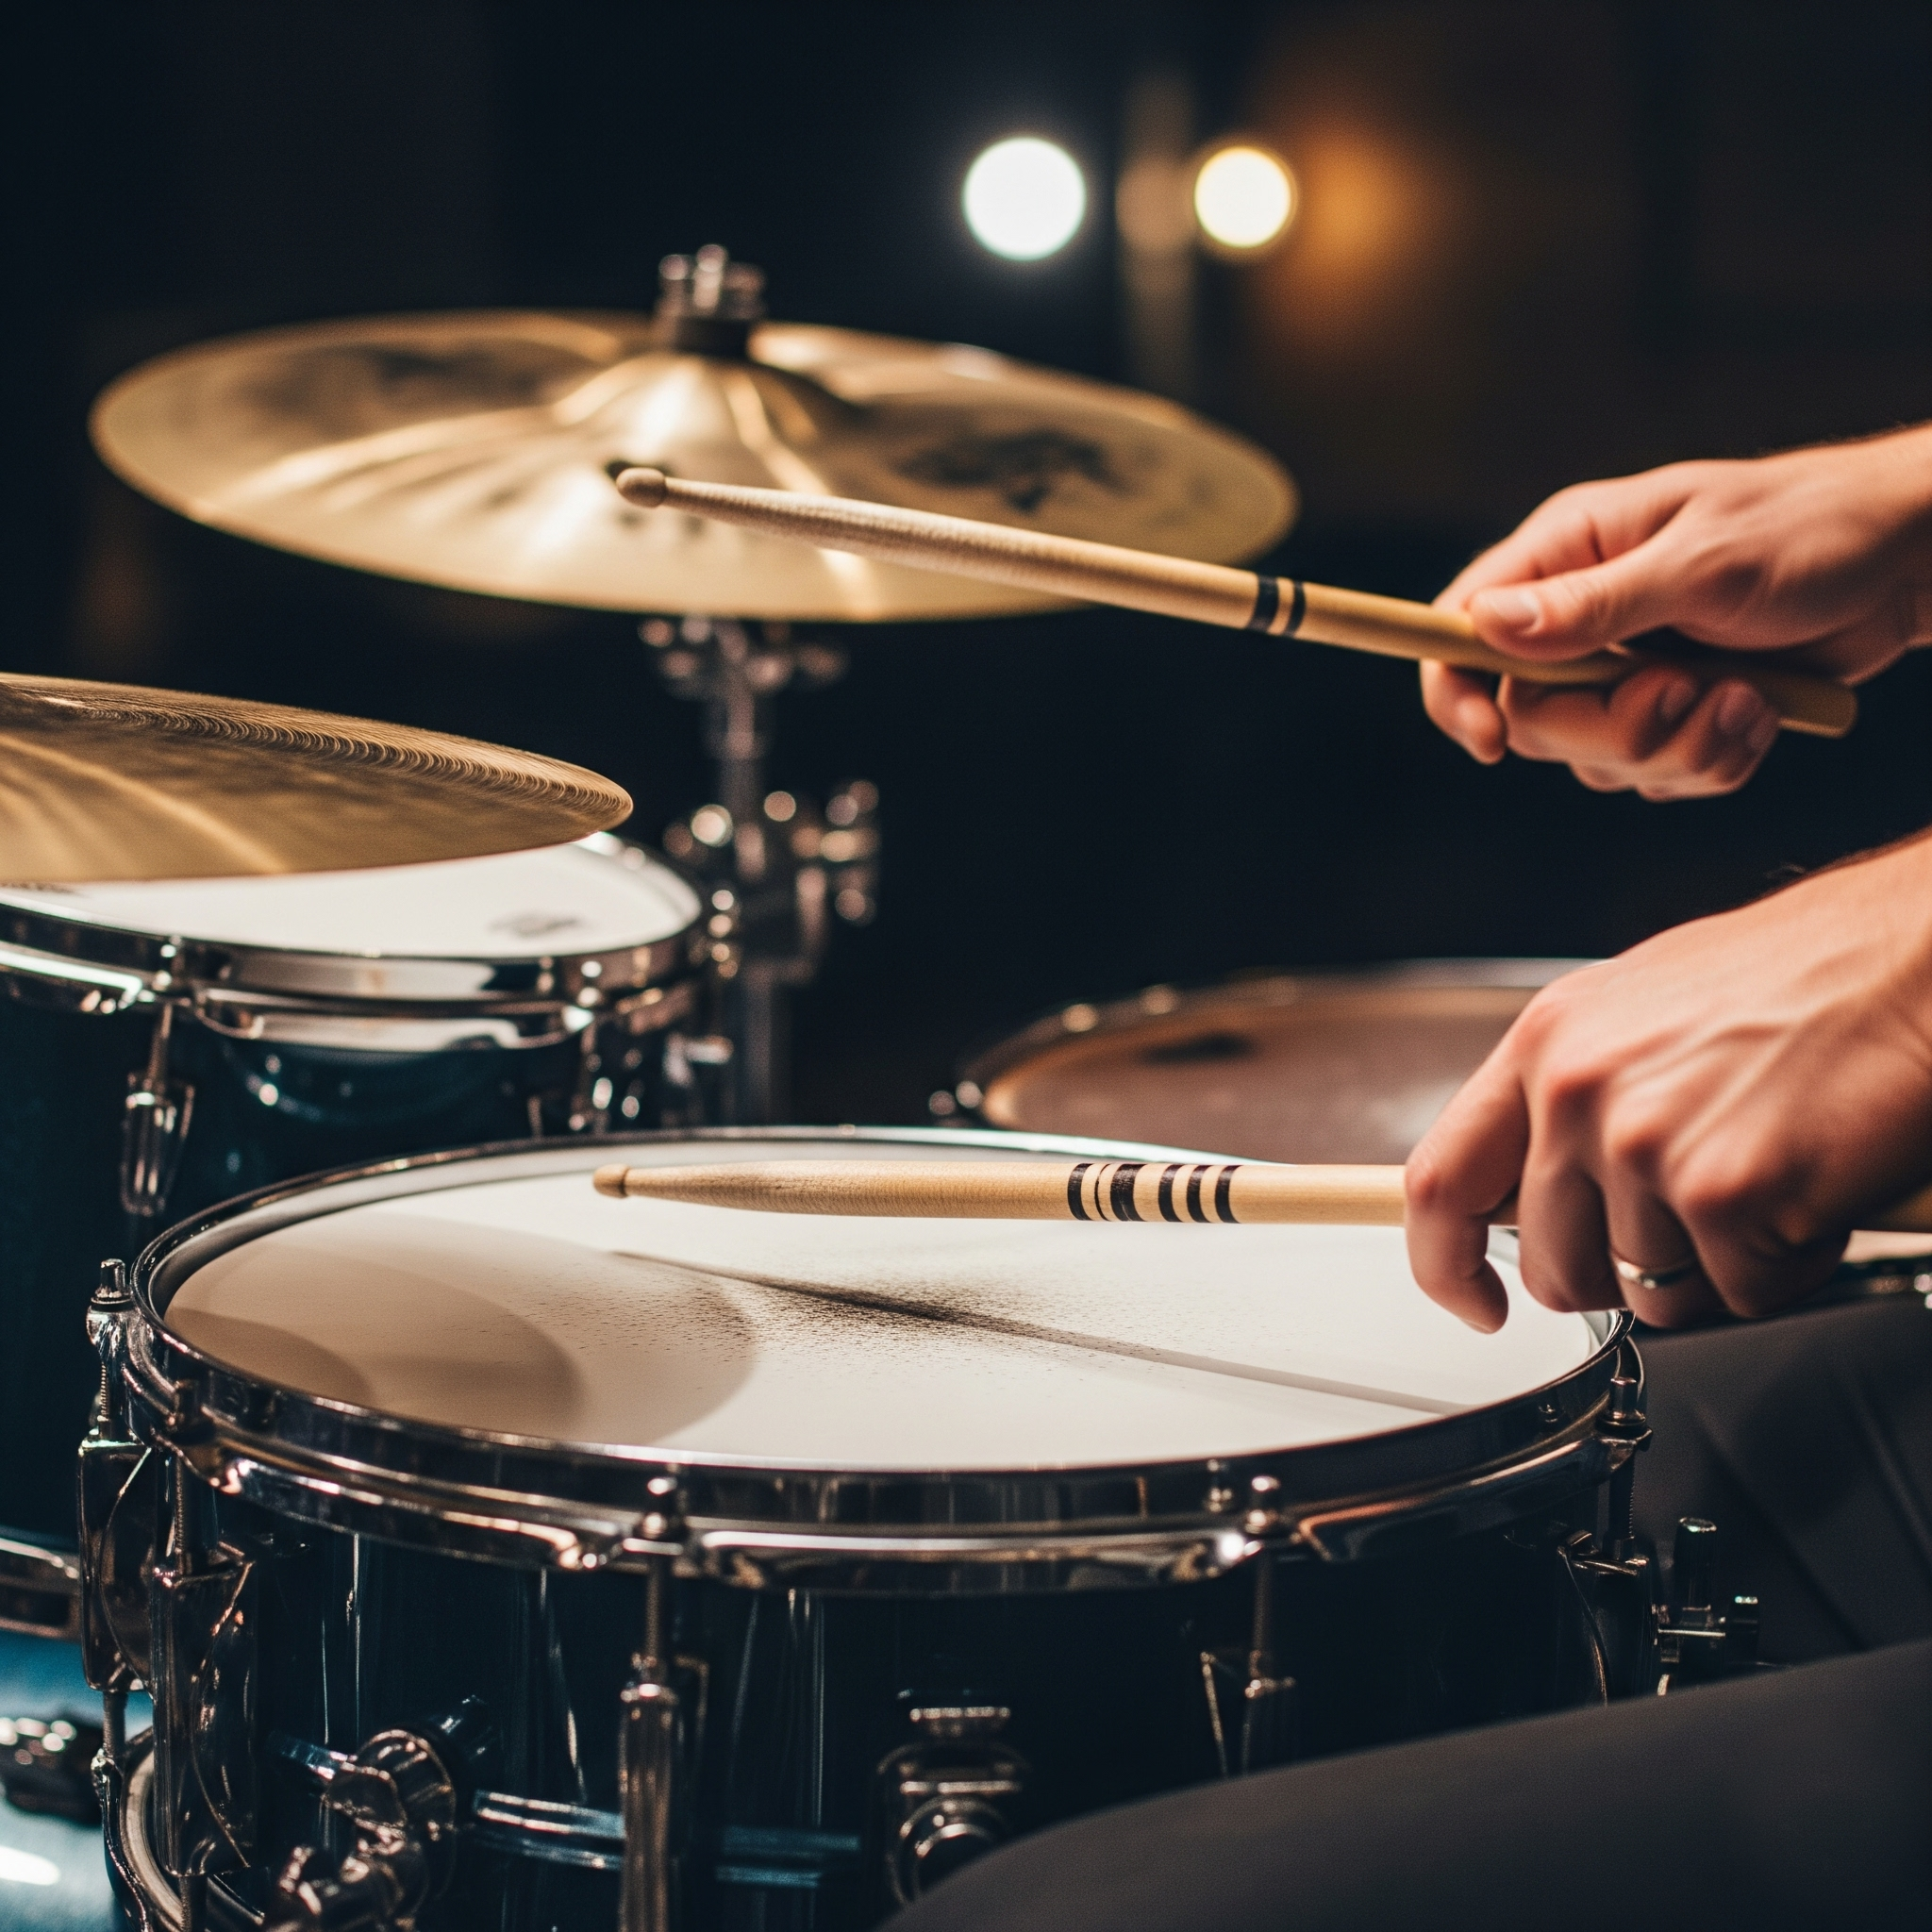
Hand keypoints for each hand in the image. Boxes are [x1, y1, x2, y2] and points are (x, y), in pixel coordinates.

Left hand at [1404, 832, 1931, 1329]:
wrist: (1914, 958)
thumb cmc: (1798, 980)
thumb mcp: (1635, 1014)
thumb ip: (1566, 1098)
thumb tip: (1530, 1181)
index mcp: (1544, 1044)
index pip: (1441, 1181)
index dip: (1443, 1265)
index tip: (1473, 1302)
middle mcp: (1577, 1092)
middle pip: (1553, 1266)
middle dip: (1621, 1275)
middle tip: (1695, 1220)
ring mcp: (1645, 1144)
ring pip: (1649, 1294)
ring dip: (1715, 1266)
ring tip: (1766, 1176)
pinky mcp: (1725, 1193)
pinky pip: (1738, 1294)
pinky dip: (1783, 1268)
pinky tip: (1807, 1192)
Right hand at [1423, 426, 1931, 798]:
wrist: (1907, 565)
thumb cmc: (1811, 530)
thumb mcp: (1703, 563)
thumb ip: (1595, 603)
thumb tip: (1490, 628)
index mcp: (1569, 552)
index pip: (1463, 627)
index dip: (1457, 692)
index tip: (1492, 742)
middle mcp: (1582, 614)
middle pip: (1531, 718)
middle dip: (1611, 730)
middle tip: (1683, 693)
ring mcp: (1627, 669)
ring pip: (1595, 760)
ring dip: (1678, 749)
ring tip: (1745, 698)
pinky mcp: (1674, 711)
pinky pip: (1656, 777)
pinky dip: (1713, 762)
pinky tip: (1761, 712)